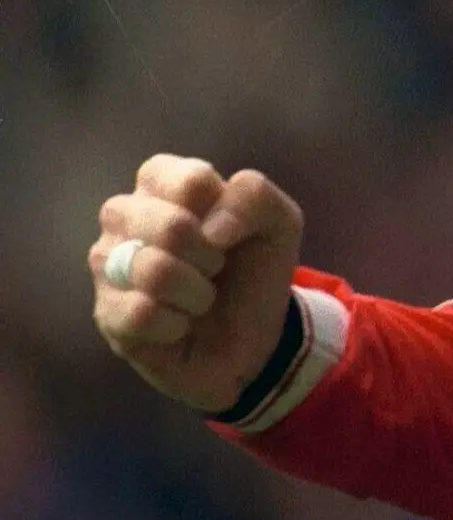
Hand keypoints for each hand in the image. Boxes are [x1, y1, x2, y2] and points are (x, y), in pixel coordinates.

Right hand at [90, 155, 305, 413]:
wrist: (253, 339)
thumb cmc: (253, 270)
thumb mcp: (279, 224)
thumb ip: (255, 197)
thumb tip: (211, 228)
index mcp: (161, 183)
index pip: (190, 181)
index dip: (226, 213)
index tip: (230, 233)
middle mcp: (123, 216)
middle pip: (171, 226)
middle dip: (212, 257)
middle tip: (216, 269)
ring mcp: (108, 264)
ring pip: (154, 270)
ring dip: (198, 294)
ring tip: (200, 299)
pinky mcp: (106, 313)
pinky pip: (142, 314)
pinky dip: (178, 325)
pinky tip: (179, 325)